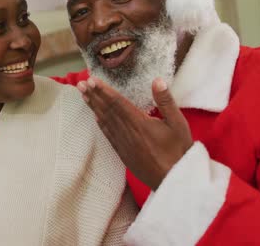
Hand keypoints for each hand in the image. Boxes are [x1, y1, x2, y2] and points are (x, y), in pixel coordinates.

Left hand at [77, 77, 192, 189]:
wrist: (174, 180)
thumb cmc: (178, 150)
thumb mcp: (178, 123)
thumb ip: (166, 101)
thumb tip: (157, 80)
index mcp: (139, 123)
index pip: (117, 102)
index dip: (103, 90)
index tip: (91, 80)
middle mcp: (127, 132)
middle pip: (107, 110)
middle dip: (94, 96)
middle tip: (80, 84)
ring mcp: (124, 144)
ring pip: (106, 122)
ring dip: (94, 108)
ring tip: (84, 96)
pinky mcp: (124, 154)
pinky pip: (109, 136)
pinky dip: (101, 125)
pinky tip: (96, 118)